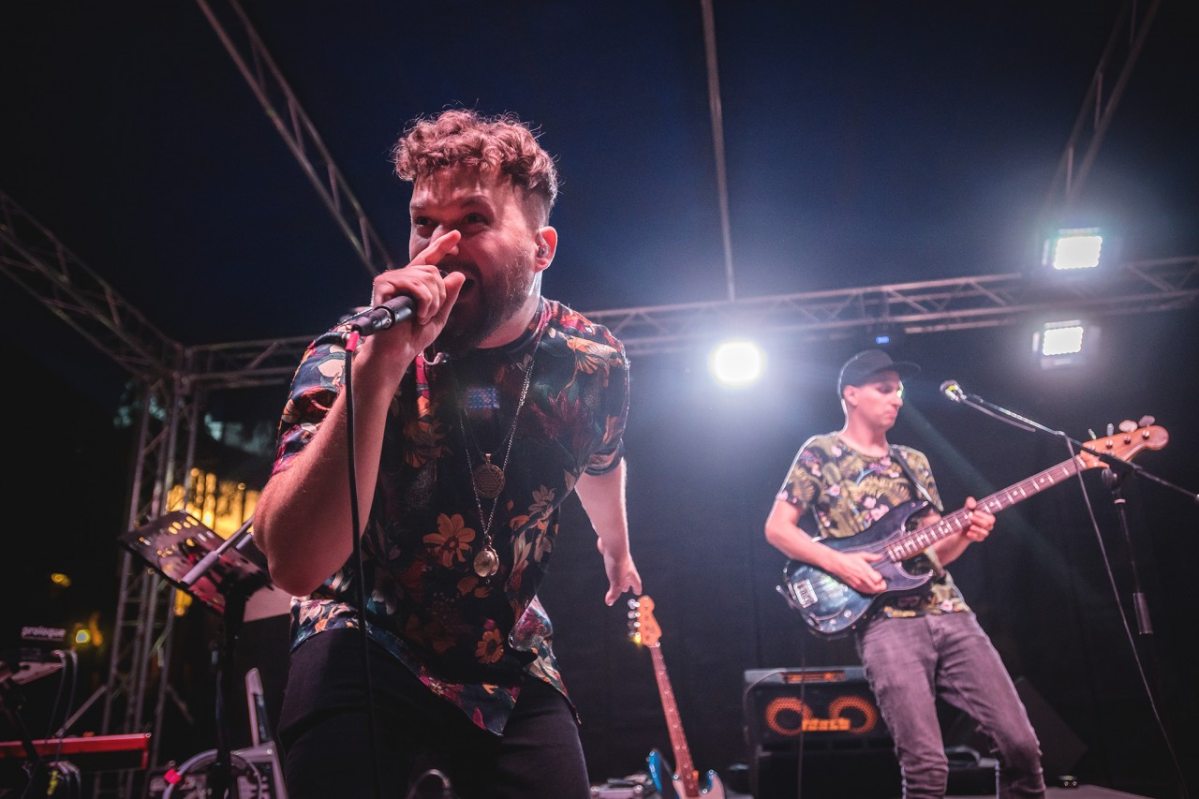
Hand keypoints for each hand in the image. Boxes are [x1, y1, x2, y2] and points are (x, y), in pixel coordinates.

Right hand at [359, 231, 465, 375]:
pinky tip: (417, 315)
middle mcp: (401, 277)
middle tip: (429, 315)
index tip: (457, 235)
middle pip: (433, 271)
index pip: (429, 260)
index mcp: (413, 283)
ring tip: (422, 318)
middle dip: (439, 296)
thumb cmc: (413, 337)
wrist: (396, 351)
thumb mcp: (438, 316)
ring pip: (427, 278)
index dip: (442, 246)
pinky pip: (416, 286)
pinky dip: (423, 303)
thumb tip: (458, 274)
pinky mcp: (383, 284)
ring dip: (432, 302)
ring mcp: (391, 279)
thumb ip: (448, 296)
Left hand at [599, 541, 641, 605]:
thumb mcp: (616, 581)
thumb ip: (614, 592)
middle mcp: (627, 567)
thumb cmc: (617, 561)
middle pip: (629, 577)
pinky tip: (610, 566)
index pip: (636, 583)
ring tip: (618, 579)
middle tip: (627, 589)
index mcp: (631, 573)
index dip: (637, 588)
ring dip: (621, 576)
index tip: (638, 593)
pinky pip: (614, 563)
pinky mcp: (612, 555)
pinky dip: (613, 568)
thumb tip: (610, 602)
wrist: (613, 543)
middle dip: (628, 584)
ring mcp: (620, 561)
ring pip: (622, 570)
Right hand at [834, 550, 885, 593]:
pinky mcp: (855, 587)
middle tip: (882, 581)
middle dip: (882, 586)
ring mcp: (859, 584)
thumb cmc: (849, 559)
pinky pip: (866, 592)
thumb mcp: (862, 555)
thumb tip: (881, 556)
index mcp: (865, 570)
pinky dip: (871, 591)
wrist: (838, 564)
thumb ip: (873, 557)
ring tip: (876, 584)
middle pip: (876, 588)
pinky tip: (870, 586)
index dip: (881, 578)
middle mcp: (862, 579)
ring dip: (877, 589)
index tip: (880, 575)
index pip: (878, 580)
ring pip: (872, 591)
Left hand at [961, 496, 994, 542]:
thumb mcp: (967, 508)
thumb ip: (970, 502)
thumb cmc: (966, 516)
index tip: (975, 512)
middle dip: (979, 520)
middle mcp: (987, 525)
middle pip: (989, 524)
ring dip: (977, 529)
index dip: (984, 515)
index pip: (991, 518)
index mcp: (986, 517)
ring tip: (970, 526)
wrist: (959, 528)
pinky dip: (973, 535)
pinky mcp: (979, 538)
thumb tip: (973, 504)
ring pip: (985, 532)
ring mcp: (983, 532)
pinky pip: (979, 538)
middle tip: (970, 518)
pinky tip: (968, 533)